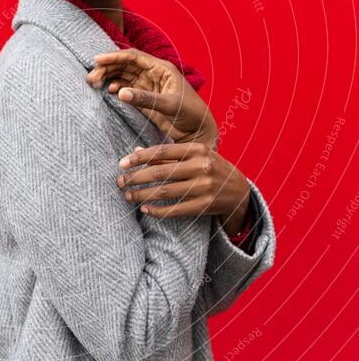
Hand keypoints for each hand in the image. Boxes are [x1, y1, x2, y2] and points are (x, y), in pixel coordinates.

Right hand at [86, 47, 218, 149]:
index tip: (97, 60)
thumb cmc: (191, 114)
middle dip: (107, 68)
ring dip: (109, 77)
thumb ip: (145, 98)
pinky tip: (108, 91)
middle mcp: (153, 74)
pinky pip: (126, 89)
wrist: (199, 131)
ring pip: (123, 76)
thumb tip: (119, 92)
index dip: (114, 57)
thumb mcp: (169, 105)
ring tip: (94, 83)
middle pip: (125, 65)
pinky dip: (116, 88)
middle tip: (91, 77)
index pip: (133, 57)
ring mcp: (148, 86)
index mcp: (162, 68)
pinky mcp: (145, 99)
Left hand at [116, 141, 250, 230]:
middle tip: (120, 181)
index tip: (121, 163)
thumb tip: (136, 151)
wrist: (239, 190)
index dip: (139, 158)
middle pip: (160, 173)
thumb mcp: (194, 155)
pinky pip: (175, 210)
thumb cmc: (210, 168)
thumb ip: (167, 155)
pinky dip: (158, 211)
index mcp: (197, 149)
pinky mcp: (204, 205)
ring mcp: (204, 187)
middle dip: (136, 178)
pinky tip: (145, 209)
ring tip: (128, 195)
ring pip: (165, 192)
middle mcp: (201, 166)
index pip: (162, 152)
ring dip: (143, 195)